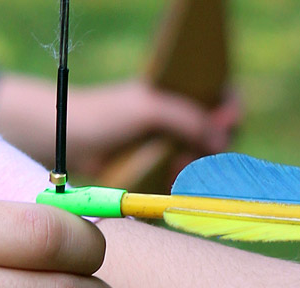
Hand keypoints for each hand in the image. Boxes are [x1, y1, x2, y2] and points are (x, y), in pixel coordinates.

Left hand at [0, 75, 239, 177]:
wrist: (69, 142)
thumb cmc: (104, 115)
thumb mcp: (148, 108)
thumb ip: (187, 118)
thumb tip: (223, 138)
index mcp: (178, 95)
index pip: (220, 96)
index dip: (230, 109)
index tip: (228, 120)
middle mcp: (177, 121)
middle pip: (215, 134)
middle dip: (212, 144)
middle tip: (194, 151)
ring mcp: (166, 146)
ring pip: (198, 159)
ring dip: (195, 165)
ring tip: (177, 166)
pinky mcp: (154, 171)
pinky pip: (178, 178)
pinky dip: (179, 180)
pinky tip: (171, 179)